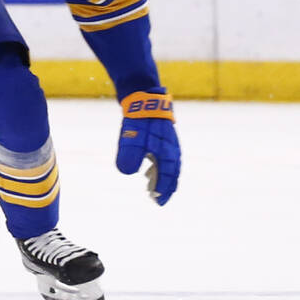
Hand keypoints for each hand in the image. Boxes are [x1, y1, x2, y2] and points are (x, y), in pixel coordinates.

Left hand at [116, 88, 179, 205]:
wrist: (145, 98)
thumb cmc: (139, 121)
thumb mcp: (131, 138)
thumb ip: (129, 155)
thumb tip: (127, 172)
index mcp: (167, 153)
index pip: (168, 176)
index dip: (163, 189)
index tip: (158, 201)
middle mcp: (172, 149)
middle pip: (172, 173)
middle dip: (166, 187)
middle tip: (159, 200)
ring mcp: (169, 143)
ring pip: (169, 165)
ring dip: (163, 177)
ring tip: (153, 188)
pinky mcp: (163, 137)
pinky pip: (165, 156)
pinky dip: (159, 166)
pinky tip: (148, 169)